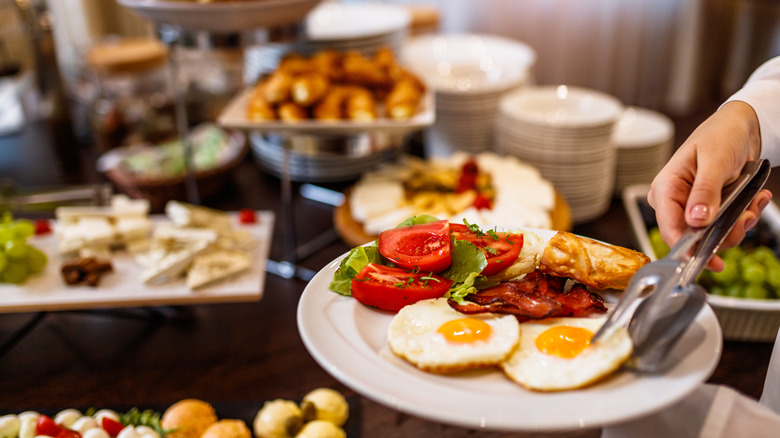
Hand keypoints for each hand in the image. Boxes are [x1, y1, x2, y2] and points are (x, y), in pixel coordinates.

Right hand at [647, 101, 770, 270]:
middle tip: (747, 217)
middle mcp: (674, 202)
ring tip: (754, 203)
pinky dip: (744, 217)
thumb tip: (696, 221)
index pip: (669, 229)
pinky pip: (724, 226)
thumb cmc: (721, 135)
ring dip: (739, 224)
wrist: (740, 127)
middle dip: (724, 233)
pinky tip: (755, 200)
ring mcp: (691, 207)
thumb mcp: (714, 161)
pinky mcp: (709, 210)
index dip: (688, 249)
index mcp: (665, 189)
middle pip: (693, 238)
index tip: (711, 260)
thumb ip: (705, 192)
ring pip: (712, 236)